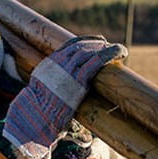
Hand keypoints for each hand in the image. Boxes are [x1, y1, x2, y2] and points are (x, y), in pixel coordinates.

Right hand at [4, 37, 126, 144]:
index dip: (84, 41)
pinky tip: (121, 52)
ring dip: (105, 48)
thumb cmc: (39, 114)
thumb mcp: (41, 97)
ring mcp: (68, 69)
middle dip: (96, 44)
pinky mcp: (79, 78)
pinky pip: (98, 60)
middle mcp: (58, 62)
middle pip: (80, 46)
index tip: (95, 41)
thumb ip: (53, 94)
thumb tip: (65, 104)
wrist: (36, 117)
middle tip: (108, 45)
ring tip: (118, 50)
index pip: (68, 45)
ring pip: (90, 50)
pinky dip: (111, 53)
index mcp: (48, 64)